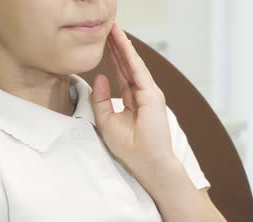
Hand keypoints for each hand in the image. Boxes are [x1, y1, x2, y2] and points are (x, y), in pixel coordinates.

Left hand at [90, 23, 174, 178]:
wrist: (148, 163)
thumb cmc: (130, 148)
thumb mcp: (106, 121)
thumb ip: (101, 99)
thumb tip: (99, 78)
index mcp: (132, 100)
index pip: (121, 73)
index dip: (113, 56)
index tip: (104, 41)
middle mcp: (142, 94)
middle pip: (127, 64)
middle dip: (117, 45)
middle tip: (108, 27)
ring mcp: (149, 93)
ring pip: (133, 63)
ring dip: (123, 45)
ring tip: (113, 28)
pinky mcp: (152, 95)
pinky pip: (138, 71)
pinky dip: (130, 55)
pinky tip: (122, 42)